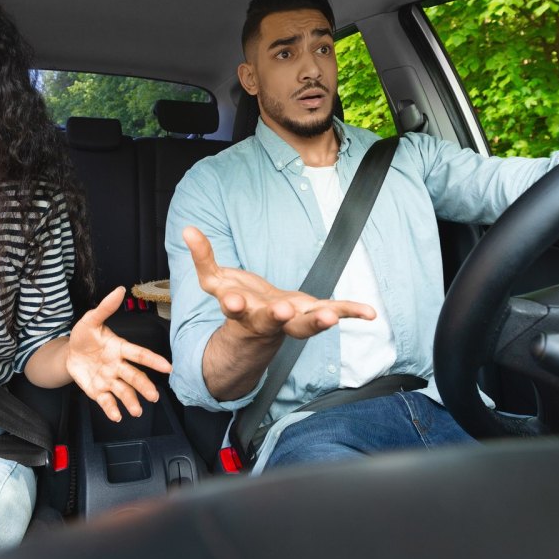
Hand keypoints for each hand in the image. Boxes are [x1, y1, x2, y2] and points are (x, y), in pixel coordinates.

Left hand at [67, 286, 172, 421]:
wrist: (68, 354)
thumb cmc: (84, 336)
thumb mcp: (90, 320)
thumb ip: (105, 308)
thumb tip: (119, 289)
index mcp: (120, 348)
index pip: (139, 355)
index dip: (153, 360)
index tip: (168, 368)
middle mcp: (118, 366)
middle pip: (134, 376)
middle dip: (144, 387)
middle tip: (154, 397)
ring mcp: (109, 380)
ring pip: (123, 392)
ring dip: (131, 402)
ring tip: (137, 411)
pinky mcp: (99, 391)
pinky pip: (107, 401)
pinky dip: (112, 409)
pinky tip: (117, 416)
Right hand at [183, 226, 374, 343]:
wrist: (257, 329)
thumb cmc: (238, 300)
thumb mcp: (215, 281)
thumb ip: (203, 257)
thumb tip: (188, 230)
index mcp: (241, 310)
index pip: (235, 308)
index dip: (234, 304)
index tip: (232, 302)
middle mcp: (266, 319)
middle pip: (273, 321)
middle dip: (278, 316)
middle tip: (285, 311)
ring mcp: (292, 319)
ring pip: (304, 324)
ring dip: (318, 320)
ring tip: (333, 316)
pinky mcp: (311, 313)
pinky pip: (333, 312)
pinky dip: (351, 311)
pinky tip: (370, 313)